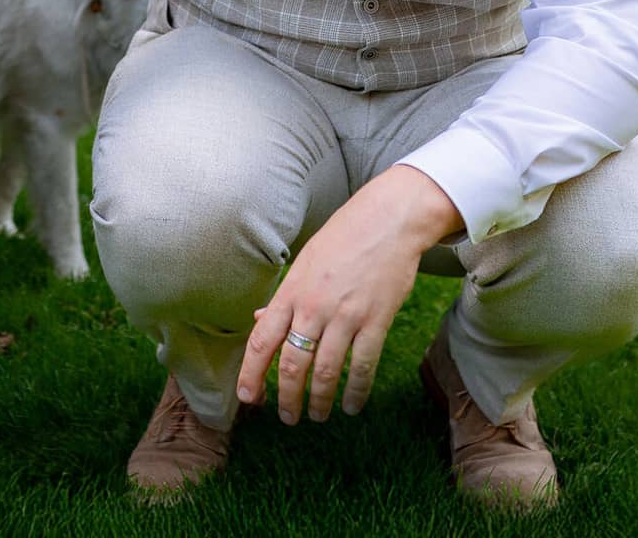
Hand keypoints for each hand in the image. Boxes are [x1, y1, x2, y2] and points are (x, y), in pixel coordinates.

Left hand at [235, 165, 461, 425]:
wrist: (388, 220)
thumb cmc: (343, 238)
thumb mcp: (305, 262)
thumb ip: (283, 297)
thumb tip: (258, 321)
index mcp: (291, 291)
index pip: (261, 340)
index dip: (251, 373)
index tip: (248, 397)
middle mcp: (314, 306)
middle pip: (292, 363)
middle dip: (286, 397)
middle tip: (288, 416)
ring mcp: (346, 315)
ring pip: (326, 371)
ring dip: (319, 401)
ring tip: (317, 416)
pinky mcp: (376, 320)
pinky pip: (363, 366)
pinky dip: (355, 391)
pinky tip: (351, 405)